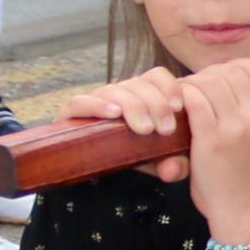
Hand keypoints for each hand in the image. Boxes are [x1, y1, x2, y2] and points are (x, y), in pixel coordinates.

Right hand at [71, 67, 198, 181]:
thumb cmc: (134, 159)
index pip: (156, 76)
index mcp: (143, 95)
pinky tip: (114, 114)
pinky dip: (96, 105)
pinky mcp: (70, 114)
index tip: (178, 107)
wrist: (94, 174)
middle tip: (165, 130)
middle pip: (139, 83)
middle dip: (156, 105)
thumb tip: (173, 170)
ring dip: (132, 107)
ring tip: (145, 129)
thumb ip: (174, 164)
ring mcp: (95, 101)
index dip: (169, 86)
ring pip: (114, 91)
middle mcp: (120, 94)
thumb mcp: (160, 162)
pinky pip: (79, 102)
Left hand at [174, 55, 249, 242]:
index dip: (231, 68)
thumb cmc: (246, 168)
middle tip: (195, 91)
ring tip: (185, 99)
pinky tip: (178, 110)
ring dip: (191, 85)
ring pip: (209, 82)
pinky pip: (194, 100)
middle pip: (229, 71)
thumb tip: (227, 70)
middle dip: (207, 76)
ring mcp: (238, 126)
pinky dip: (182, 98)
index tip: (218, 83)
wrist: (240, 206)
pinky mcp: (213, 138)